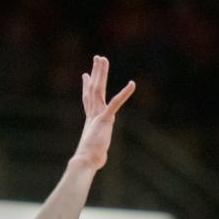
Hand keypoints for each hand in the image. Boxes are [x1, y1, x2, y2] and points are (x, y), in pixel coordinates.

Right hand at [74, 55, 135, 170]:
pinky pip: (116, 103)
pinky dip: (124, 93)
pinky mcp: (105, 119)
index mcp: (90, 120)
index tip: (85, 75)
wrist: (85, 160)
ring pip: (99, 89)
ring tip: (103, 59)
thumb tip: (97, 159)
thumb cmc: (90, 159)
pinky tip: (132, 84)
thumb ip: (97, 149)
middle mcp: (92, 114)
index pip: (88, 99)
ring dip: (101, 73)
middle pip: (93, 88)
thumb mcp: (94, 150)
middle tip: (98, 58)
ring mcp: (98, 115)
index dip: (86, 86)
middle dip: (95, 72)